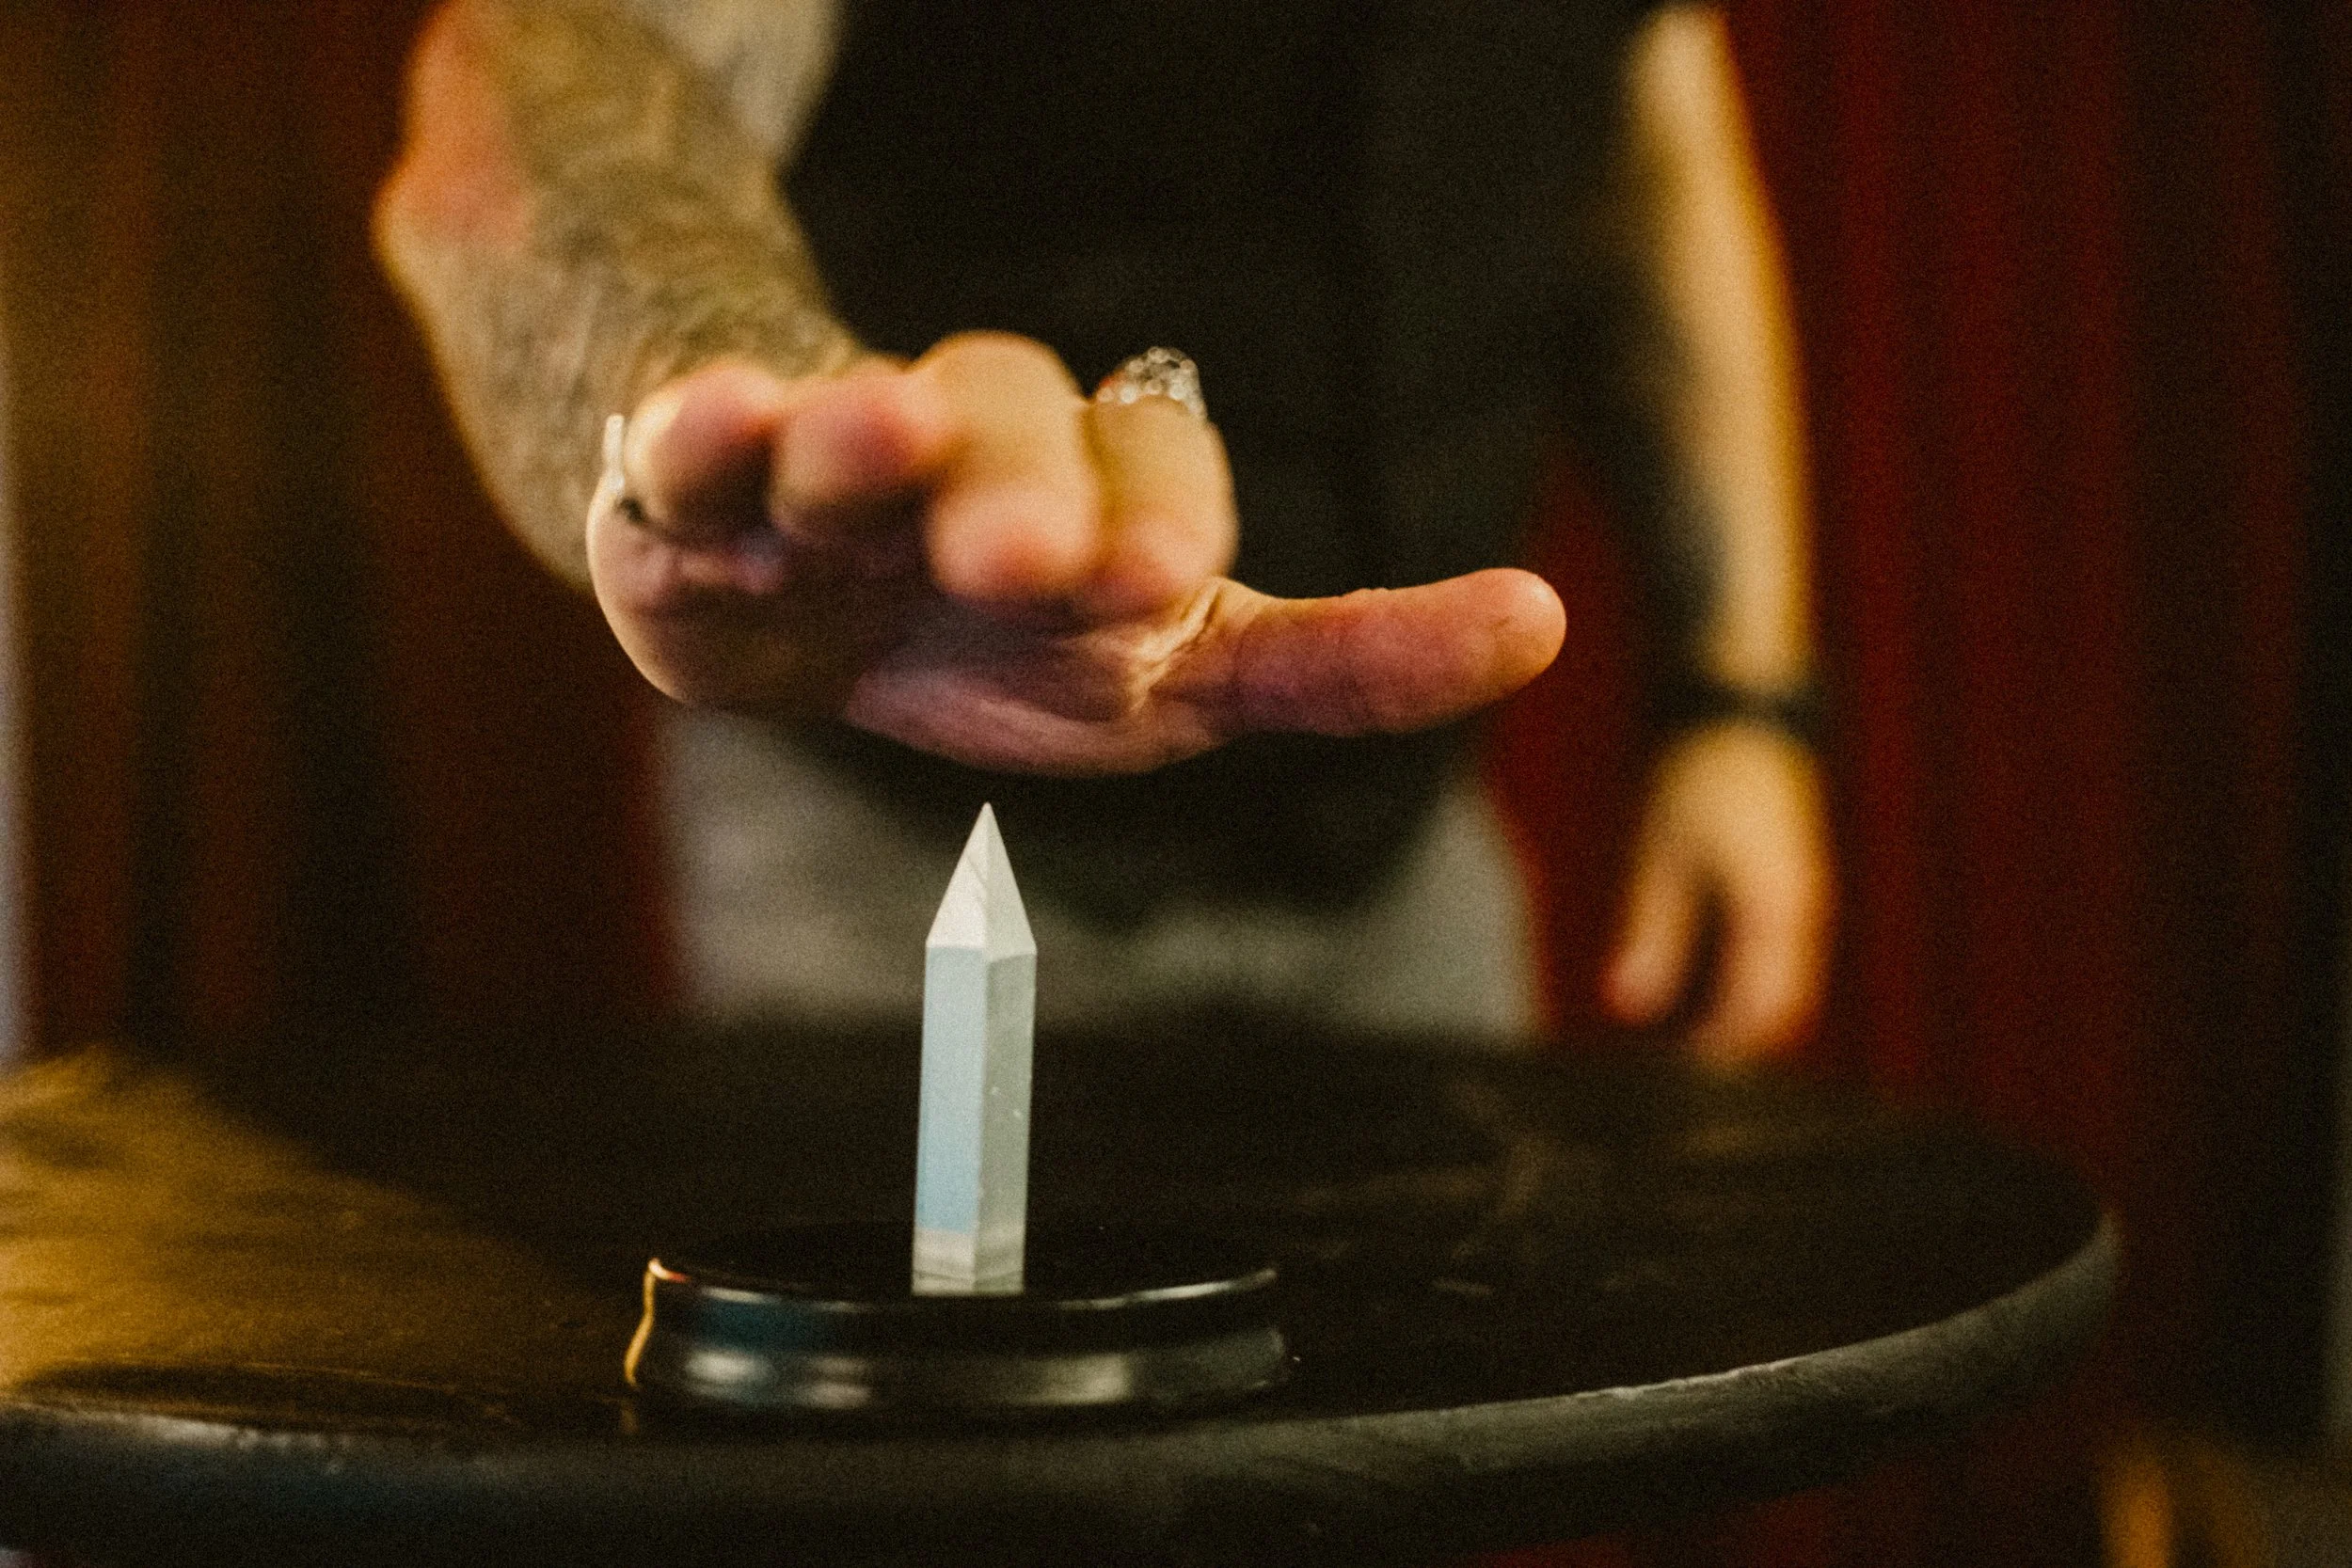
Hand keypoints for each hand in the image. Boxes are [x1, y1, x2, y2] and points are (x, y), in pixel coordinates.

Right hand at [586, 334, 1565, 775]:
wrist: (787, 597)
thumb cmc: (1002, 643)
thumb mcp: (1178, 676)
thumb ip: (1339, 658)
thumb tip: (1542, 617)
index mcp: (1105, 501)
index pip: (1167, 471)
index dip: (1175, 514)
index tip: (1176, 580)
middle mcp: (984, 454)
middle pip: (1018, 419)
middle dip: (1032, 483)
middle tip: (1036, 563)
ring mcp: (843, 459)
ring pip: (867, 417)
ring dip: (875, 431)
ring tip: (879, 440)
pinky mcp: (705, 479)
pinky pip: (706, 440)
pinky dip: (713, 431)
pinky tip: (723, 431)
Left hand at [1602, 723, 1833, 1064]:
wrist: (1743, 713)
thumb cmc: (1698, 777)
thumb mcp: (1659, 854)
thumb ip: (1653, 933)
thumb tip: (1627, 1007)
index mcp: (1773, 909)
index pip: (1760, 1012)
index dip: (1721, 1052)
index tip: (1674, 1080)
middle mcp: (1802, 912)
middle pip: (1783, 1011)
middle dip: (1736, 1045)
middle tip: (1678, 1074)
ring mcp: (1806, 900)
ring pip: (1787, 986)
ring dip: (1745, 1017)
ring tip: (1687, 1045)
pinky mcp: (1797, 888)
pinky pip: (1784, 958)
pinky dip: (1751, 985)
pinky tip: (1705, 994)